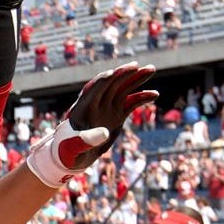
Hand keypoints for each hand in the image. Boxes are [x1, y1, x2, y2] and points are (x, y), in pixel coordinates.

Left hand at [25, 63, 158, 187]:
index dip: (102, 81)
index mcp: (82, 108)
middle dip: (123, 74)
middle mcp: (96, 104)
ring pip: (123, 89)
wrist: (73, 157)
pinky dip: (142, 98)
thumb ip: (86, 140)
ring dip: (136, 79)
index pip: (92, 90)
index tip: (112, 73)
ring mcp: (107, 108)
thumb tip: (104, 133)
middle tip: (137, 66)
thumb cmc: (68, 152)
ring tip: (152, 69)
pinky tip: (155, 94)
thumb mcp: (73, 148)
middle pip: (110, 84)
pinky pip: (131, 103)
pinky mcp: (116, 115)